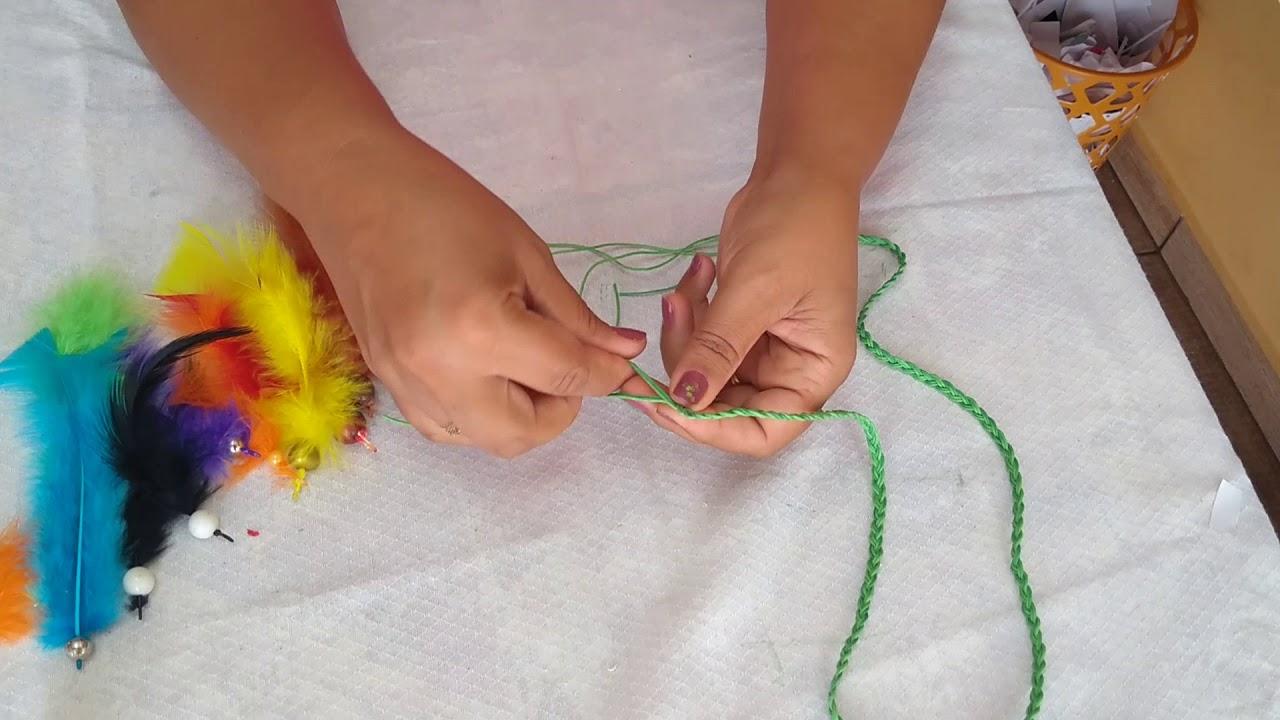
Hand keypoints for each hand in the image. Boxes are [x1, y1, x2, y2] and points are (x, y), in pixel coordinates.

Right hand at [294, 127, 646, 457]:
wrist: (353, 188)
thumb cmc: (446, 204)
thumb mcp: (527, 254)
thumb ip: (576, 317)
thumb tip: (625, 355)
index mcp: (482, 329)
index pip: (567, 378)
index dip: (608, 374)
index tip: (623, 364)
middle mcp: (441, 372)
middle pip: (525, 433)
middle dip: (563, 408)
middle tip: (568, 365)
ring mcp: (406, 385)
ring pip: (485, 441)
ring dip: (521, 417)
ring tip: (525, 364)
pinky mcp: (386, 385)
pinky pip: (447, 429)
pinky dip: (480, 415)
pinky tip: (487, 372)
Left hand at [622, 173, 859, 456]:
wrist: (797, 172)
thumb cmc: (796, 228)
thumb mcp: (756, 289)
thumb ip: (718, 348)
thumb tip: (684, 401)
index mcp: (814, 371)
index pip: (766, 432)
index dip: (715, 429)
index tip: (669, 403)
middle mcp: (791, 370)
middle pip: (726, 406)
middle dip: (687, 373)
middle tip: (666, 327)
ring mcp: (762, 348)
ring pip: (703, 373)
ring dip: (683, 336)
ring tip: (683, 289)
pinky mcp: (737, 324)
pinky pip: (700, 341)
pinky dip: (689, 315)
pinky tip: (697, 273)